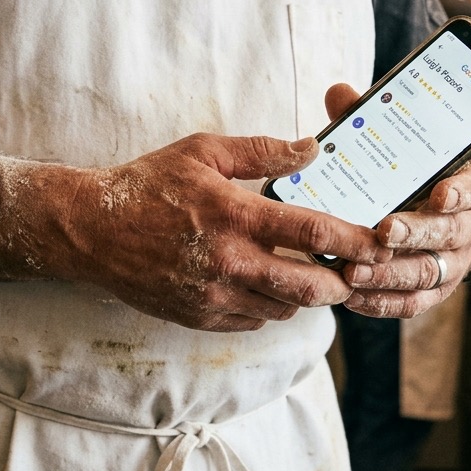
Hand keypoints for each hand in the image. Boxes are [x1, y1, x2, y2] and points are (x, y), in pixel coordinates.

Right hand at [61, 133, 391, 331]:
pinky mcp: (199, 317)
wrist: (91, 231)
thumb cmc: (147, 185)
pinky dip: (268, 307)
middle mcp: (228, 262)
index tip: (379, 241)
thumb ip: (260, 151)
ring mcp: (213, 296)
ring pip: (282, 309)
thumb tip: (311, 148)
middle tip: (353, 271)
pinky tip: (266, 286)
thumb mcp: (202, 152)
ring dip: (304, 296)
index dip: (353, 240)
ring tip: (311, 276)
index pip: (311, 232)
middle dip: (340, 283)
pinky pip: (252, 321)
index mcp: (233, 215)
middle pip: (308, 287)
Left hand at [319, 83, 470, 318]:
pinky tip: (352, 297)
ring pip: (429, 273)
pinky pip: (413, 302)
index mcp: (468, 184)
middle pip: (450, 234)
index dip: (460, 191)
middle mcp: (468, 226)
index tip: (440, 191)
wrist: (434, 206)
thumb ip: (371, 116)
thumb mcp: (401, 141)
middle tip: (383, 232)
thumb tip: (338, 93)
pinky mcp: (433, 289)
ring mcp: (453, 261)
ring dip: (391, 275)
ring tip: (354, 272)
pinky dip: (384, 303)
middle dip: (416, 233)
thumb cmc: (414, 169)